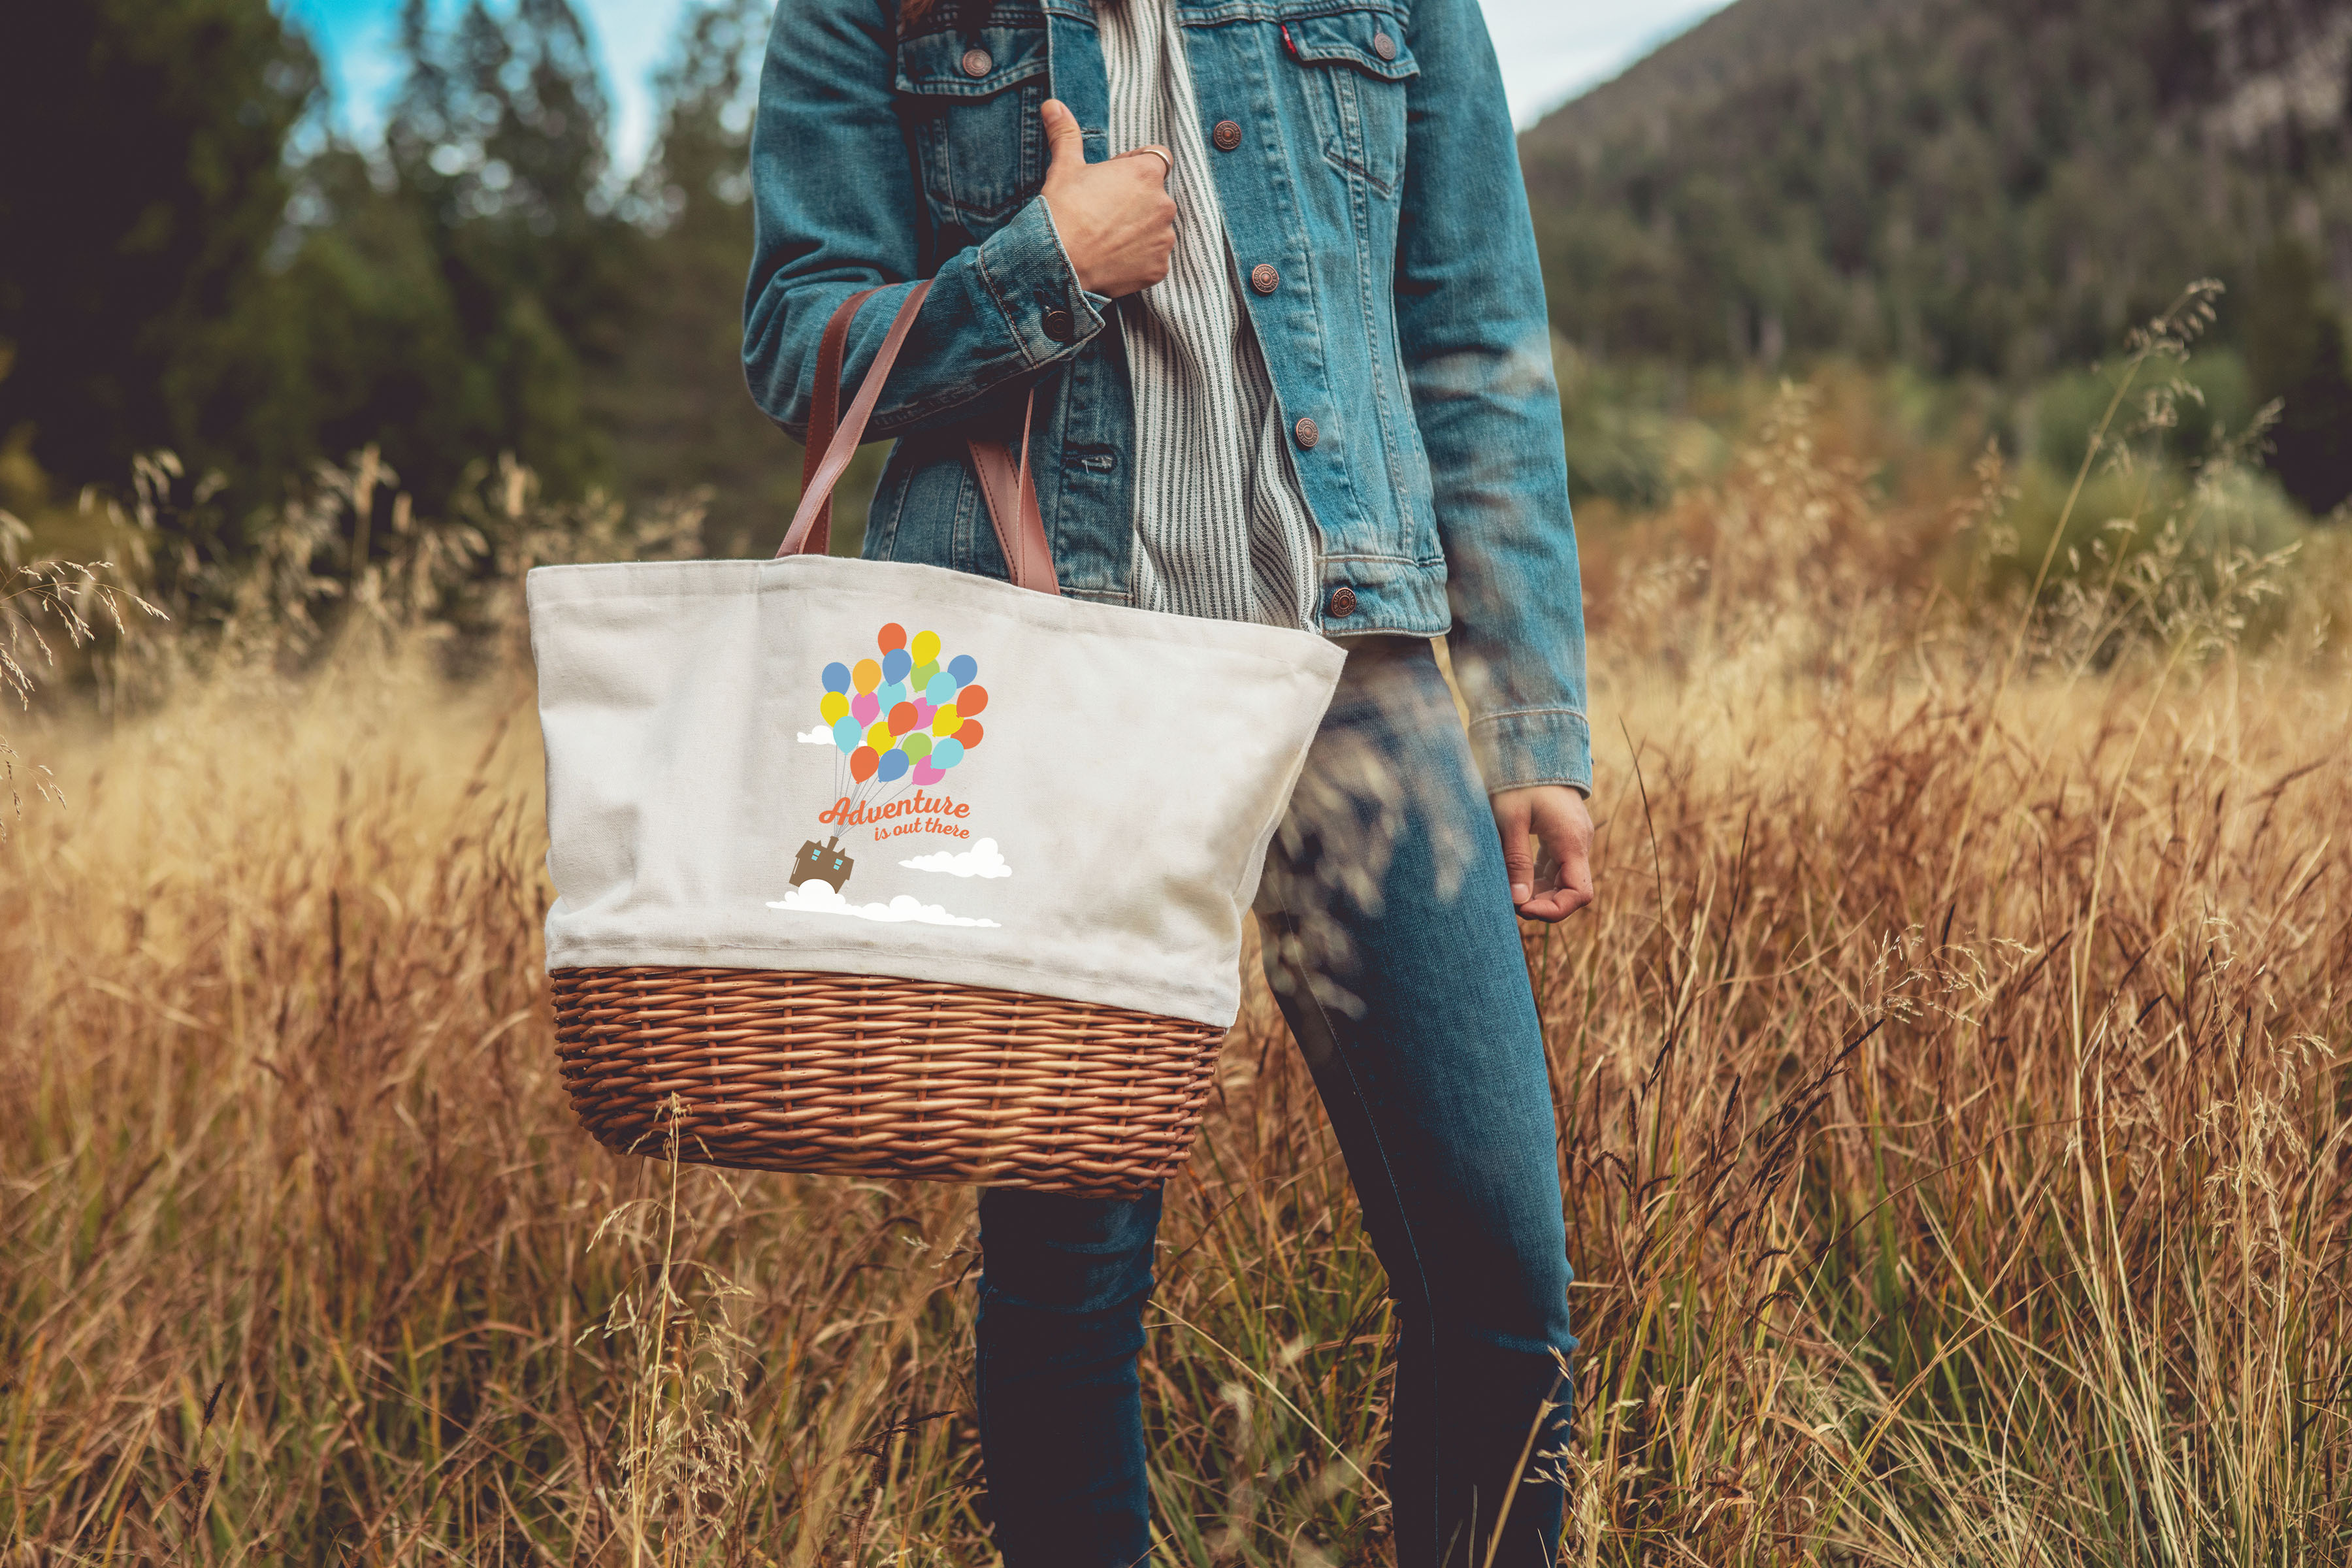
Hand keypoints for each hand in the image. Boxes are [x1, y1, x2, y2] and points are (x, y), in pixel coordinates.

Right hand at [1039, 98, 1175, 297]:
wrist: (1056, 263)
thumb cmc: (1062, 211)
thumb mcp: (1064, 167)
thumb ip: (1066, 133)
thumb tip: (1052, 104)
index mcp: (1147, 173)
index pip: (1157, 159)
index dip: (1134, 167)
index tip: (1111, 181)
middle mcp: (1164, 204)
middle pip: (1155, 196)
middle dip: (1135, 202)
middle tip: (1102, 213)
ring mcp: (1164, 239)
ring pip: (1155, 228)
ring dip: (1138, 230)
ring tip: (1106, 238)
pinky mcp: (1159, 269)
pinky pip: (1153, 259)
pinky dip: (1138, 259)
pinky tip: (1112, 258)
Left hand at [1491, 785, 1594, 922]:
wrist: (1533, 746)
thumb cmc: (1519, 779)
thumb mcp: (1511, 819)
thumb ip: (1516, 860)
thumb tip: (1518, 901)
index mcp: (1571, 841)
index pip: (1579, 893)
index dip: (1554, 910)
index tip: (1523, 909)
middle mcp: (1579, 843)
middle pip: (1571, 890)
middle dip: (1542, 904)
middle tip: (1509, 903)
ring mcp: (1573, 839)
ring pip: (1562, 879)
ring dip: (1538, 892)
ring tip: (1508, 892)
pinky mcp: (1563, 835)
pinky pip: (1555, 866)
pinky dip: (1537, 877)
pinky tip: (1515, 878)